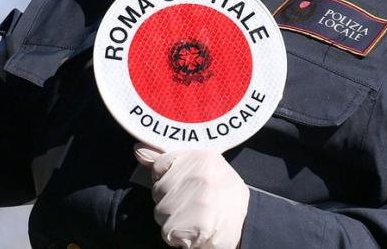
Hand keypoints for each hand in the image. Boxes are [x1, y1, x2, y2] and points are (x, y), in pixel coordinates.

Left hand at [135, 145, 249, 248]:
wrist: (248, 226)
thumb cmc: (222, 196)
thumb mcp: (202, 169)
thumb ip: (168, 160)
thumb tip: (138, 150)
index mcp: (202, 157)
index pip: (160, 166)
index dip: (168, 180)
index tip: (185, 185)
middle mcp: (200, 175)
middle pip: (158, 191)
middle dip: (169, 201)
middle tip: (192, 203)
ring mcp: (198, 200)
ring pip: (160, 212)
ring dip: (173, 220)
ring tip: (194, 216)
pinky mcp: (195, 225)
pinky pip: (167, 232)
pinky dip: (177, 236)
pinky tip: (194, 230)